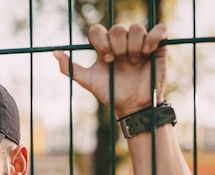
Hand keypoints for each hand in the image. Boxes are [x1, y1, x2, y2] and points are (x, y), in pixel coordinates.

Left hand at [53, 23, 167, 117]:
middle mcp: (122, 42)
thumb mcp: (88, 82)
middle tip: (119, 61)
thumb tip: (54, 52)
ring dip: (133, 45)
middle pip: (117, 28)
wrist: (133, 107)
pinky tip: (147, 52)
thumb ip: (70, 68)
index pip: (98, 30)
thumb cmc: (111, 94)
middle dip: (117, 46)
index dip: (101, 41)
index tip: (105, 59)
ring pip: (136, 28)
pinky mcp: (158, 47)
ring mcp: (140, 43)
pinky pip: (160, 29)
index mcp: (105, 47)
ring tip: (133, 62)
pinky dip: (153, 37)